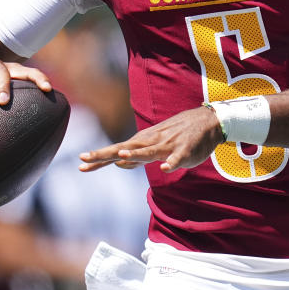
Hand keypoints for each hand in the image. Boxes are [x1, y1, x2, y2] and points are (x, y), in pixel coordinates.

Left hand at [80, 105, 222, 173]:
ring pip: (149, 151)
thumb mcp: (154, 145)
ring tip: (122, 157)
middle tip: (84, 157)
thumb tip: (118, 163)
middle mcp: (151, 142)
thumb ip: (137, 156)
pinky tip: (165, 167)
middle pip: (125, 149)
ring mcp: (168, 145)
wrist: (208, 121)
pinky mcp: (185, 150)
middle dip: (105, 154)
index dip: (99, 158)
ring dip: (136, 154)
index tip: (80, 163)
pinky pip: (178, 157)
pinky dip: (172, 162)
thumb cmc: (179, 135)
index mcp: (143, 143)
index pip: (117, 152)